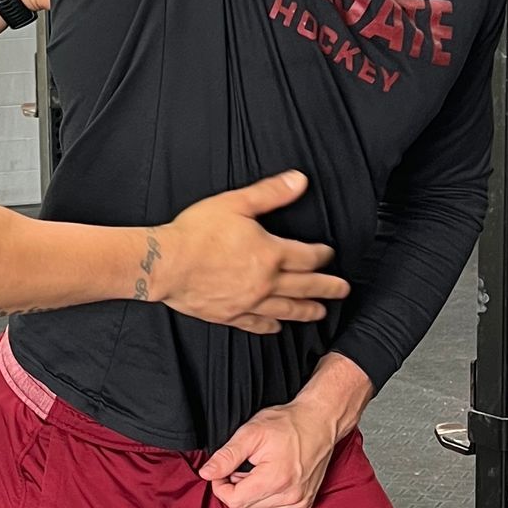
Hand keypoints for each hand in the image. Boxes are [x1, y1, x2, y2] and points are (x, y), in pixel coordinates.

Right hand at [152, 170, 348, 331]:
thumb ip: (270, 193)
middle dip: (327, 287)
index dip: (322, 255)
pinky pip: (257, 324)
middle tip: (342, 290)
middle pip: (305, 286)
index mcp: (270, 254)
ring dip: (307, 310)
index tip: (329, 254)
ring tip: (321, 312)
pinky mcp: (230, 315)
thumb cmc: (196, 233)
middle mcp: (265, 282)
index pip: (307, 257)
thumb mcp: (235, 203)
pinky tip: (277, 327)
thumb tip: (298, 181)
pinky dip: (271, 326)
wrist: (165, 264)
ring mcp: (249, 302)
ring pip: (287, 308)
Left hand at [201, 398, 339, 507]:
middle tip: (240, 469)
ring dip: (250, 499)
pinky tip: (266, 488)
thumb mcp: (251, 433)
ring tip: (255, 475)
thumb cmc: (287, 424)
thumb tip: (206, 473)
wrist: (320, 422)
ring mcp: (300, 503)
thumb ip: (227, 456)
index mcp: (275, 479)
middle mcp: (290, 496)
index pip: (234, 501)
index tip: (223, 471)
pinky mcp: (305, 505)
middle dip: (235, 490)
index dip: (221, 487)